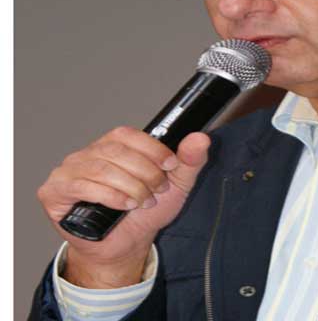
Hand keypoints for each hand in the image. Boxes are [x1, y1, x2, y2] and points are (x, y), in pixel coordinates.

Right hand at [36, 126, 210, 287]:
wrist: (127, 245)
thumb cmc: (146, 212)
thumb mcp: (177, 185)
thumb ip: (189, 160)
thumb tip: (200, 138)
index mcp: (113, 145)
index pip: (128, 134)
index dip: (152, 149)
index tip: (170, 166)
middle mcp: (89, 153)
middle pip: (116, 151)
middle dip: (144, 173)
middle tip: (157, 191)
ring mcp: (69, 170)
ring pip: (102, 168)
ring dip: (130, 186)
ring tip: (142, 202)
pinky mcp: (54, 191)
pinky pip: (82, 186)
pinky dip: (110, 195)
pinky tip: (124, 205)